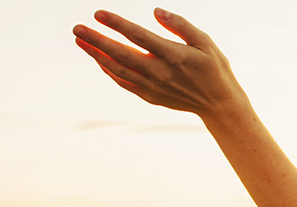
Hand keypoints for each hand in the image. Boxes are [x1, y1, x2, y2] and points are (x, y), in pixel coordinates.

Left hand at [73, 8, 248, 119]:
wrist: (219, 104)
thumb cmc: (214, 68)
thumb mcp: (205, 42)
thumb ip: (180, 25)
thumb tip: (156, 11)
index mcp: (174, 56)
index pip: (139, 36)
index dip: (117, 24)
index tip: (98, 13)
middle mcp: (161, 73)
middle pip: (121, 54)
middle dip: (96, 41)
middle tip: (77, 29)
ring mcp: (154, 87)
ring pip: (118, 70)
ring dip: (97, 55)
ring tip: (81, 41)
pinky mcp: (151, 96)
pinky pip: (124, 82)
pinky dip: (109, 71)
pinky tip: (99, 60)